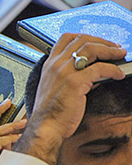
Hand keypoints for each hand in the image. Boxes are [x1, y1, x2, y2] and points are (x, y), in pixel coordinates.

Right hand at [14, 33, 125, 164]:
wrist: (45, 128)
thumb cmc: (50, 113)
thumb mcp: (56, 88)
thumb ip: (71, 76)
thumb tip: (93, 72)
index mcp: (49, 65)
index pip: (67, 38)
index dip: (85, 37)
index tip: (98, 42)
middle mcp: (55, 65)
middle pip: (83, 40)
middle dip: (103, 41)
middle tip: (115, 47)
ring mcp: (64, 72)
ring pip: (92, 49)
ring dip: (110, 50)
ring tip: (120, 55)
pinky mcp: (75, 82)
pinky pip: (101, 68)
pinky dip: (114, 70)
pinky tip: (118, 75)